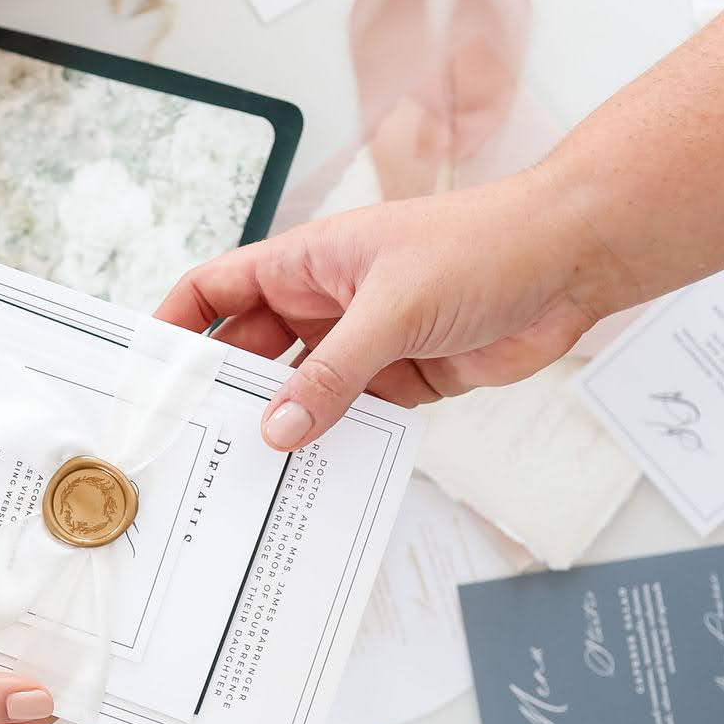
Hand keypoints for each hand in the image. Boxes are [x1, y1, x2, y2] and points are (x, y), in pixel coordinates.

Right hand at [154, 168, 636, 450]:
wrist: (573, 259)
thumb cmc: (484, 245)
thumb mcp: (394, 308)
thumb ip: (334, 374)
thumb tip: (279, 429)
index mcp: (307, 262)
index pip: (217, 290)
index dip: (177, 326)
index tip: (150, 373)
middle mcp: (326, 302)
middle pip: (251, 352)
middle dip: (223, 393)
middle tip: (191, 443)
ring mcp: (363, 343)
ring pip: (300, 393)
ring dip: (280, 427)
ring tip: (244, 475)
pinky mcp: (405, 379)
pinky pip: (352, 418)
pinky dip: (334, 445)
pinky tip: (313, 478)